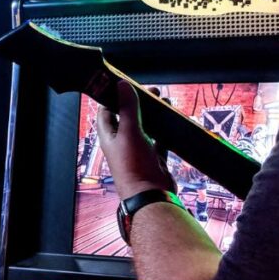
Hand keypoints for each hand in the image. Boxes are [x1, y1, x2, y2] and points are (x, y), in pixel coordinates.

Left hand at [95, 81, 175, 199]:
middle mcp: (122, 143)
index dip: (113, 96)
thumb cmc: (134, 166)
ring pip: (145, 126)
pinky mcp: (153, 157)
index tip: (126, 84)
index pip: (106, 111)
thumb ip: (128, 108)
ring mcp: (138, 150)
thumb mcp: (130, 132)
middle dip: (138, 102)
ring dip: (153, 114)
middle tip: (151, 91)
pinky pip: (159, 139)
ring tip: (164, 101)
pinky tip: (171, 121)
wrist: (151, 195)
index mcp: (109, 136)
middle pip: (128, 116)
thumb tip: (122, 85)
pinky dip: (165, 130)